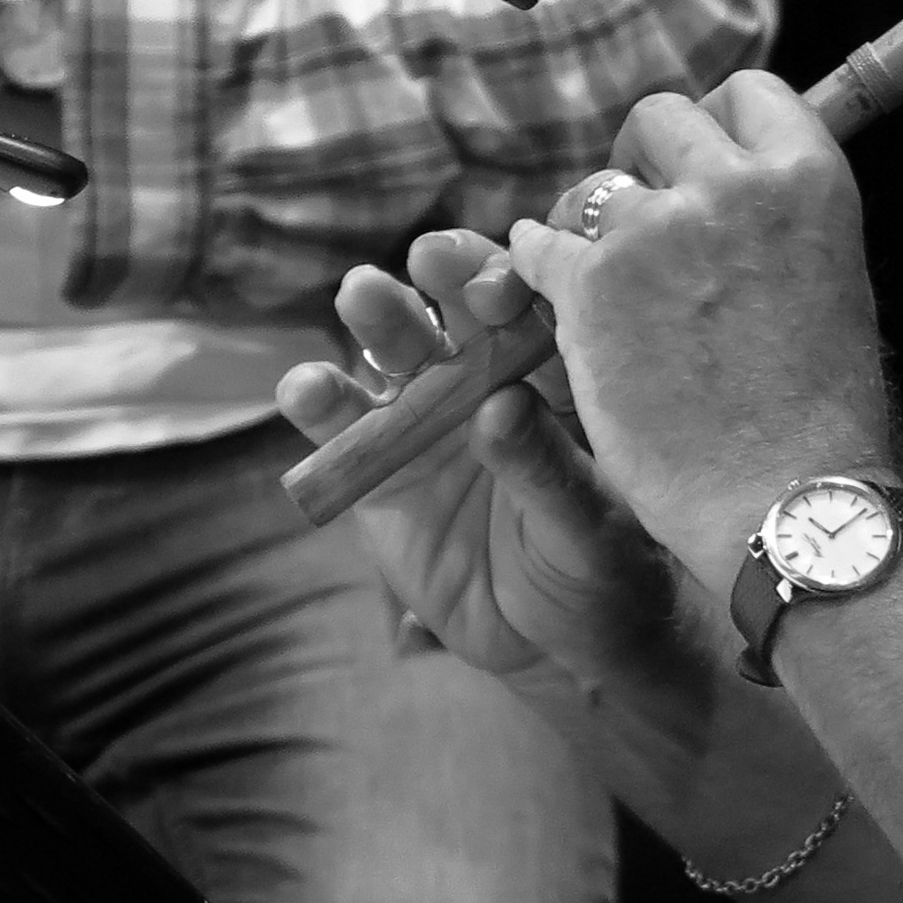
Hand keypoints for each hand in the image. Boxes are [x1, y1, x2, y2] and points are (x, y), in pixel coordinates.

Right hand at [275, 230, 680, 688]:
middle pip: (462, 311)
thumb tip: (501, 409)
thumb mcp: (589, 525)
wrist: (553, 642)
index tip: (500, 287)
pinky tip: (304, 387)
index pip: (539, 310)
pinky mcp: (378, 471)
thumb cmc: (598, 567)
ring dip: (379, 318)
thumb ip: (546, 467)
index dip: (519, 286)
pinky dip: (320, 403)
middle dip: (445, 278)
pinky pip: (344, 431)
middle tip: (427, 260)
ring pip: (399, 353)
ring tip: (363, 295)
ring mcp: (428, 419)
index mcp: (558, 375)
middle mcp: (489, 379)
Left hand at [507, 75, 900, 599]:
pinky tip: (545, 290)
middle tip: (635, 215)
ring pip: (591, 188)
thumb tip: (726, 182)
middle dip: (641, 162)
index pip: (747, 92)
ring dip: (587, 224)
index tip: (694, 165)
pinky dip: (537, 267)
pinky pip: (539, 245)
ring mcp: (655, 231)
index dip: (713, 124)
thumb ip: (776, 219)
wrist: (786, 500)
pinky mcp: (590, 285)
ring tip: (596, 275)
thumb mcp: (829, 281)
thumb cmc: (819, 415)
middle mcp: (732, 184)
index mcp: (809, 176)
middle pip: (657, 119)